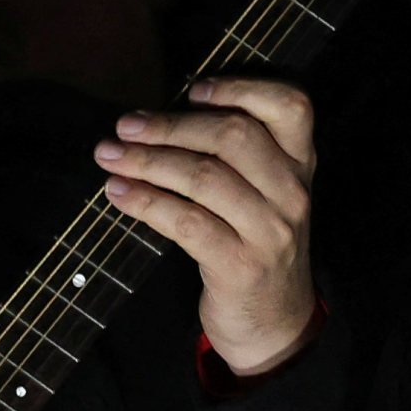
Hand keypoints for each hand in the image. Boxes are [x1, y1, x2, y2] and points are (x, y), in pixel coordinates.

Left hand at [97, 76, 318, 376]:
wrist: (273, 321)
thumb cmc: (252, 243)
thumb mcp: (260, 194)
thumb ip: (233, 156)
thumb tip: (157, 118)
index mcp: (300, 163)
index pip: (291, 106)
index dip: (242, 88)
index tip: (192, 89)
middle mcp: (292, 191)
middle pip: (234, 136)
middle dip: (170, 126)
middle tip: (125, 126)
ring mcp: (270, 229)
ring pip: (204, 177)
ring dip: (147, 162)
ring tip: (109, 156)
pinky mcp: (240, 264)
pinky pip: (186, 222)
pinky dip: (146, 203)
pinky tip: (117, 193)